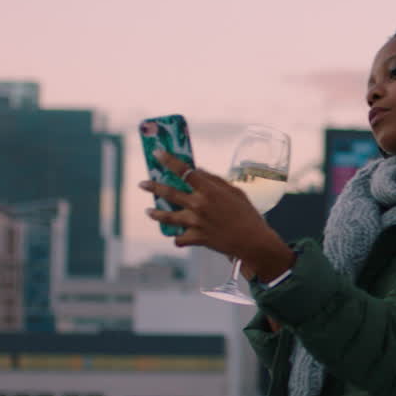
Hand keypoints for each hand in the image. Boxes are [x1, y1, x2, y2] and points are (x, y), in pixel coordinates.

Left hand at [140, 151, 294, 281]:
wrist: (253, 242)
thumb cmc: (248, 215)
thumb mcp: (236, 193)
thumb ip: (216, 181)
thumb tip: (198, 171)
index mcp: (209, 191)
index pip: (184, 171)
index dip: (169, 161)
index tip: (157, 154)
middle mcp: (199, 205)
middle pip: (169, 193)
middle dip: (153, 187)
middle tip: (143, 183)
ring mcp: (195, 223)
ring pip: (167, 216)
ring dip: (156, 214)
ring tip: (149, 212)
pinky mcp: (196, 238)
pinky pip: (180, 238)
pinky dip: (179, 238)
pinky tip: (178, 237)